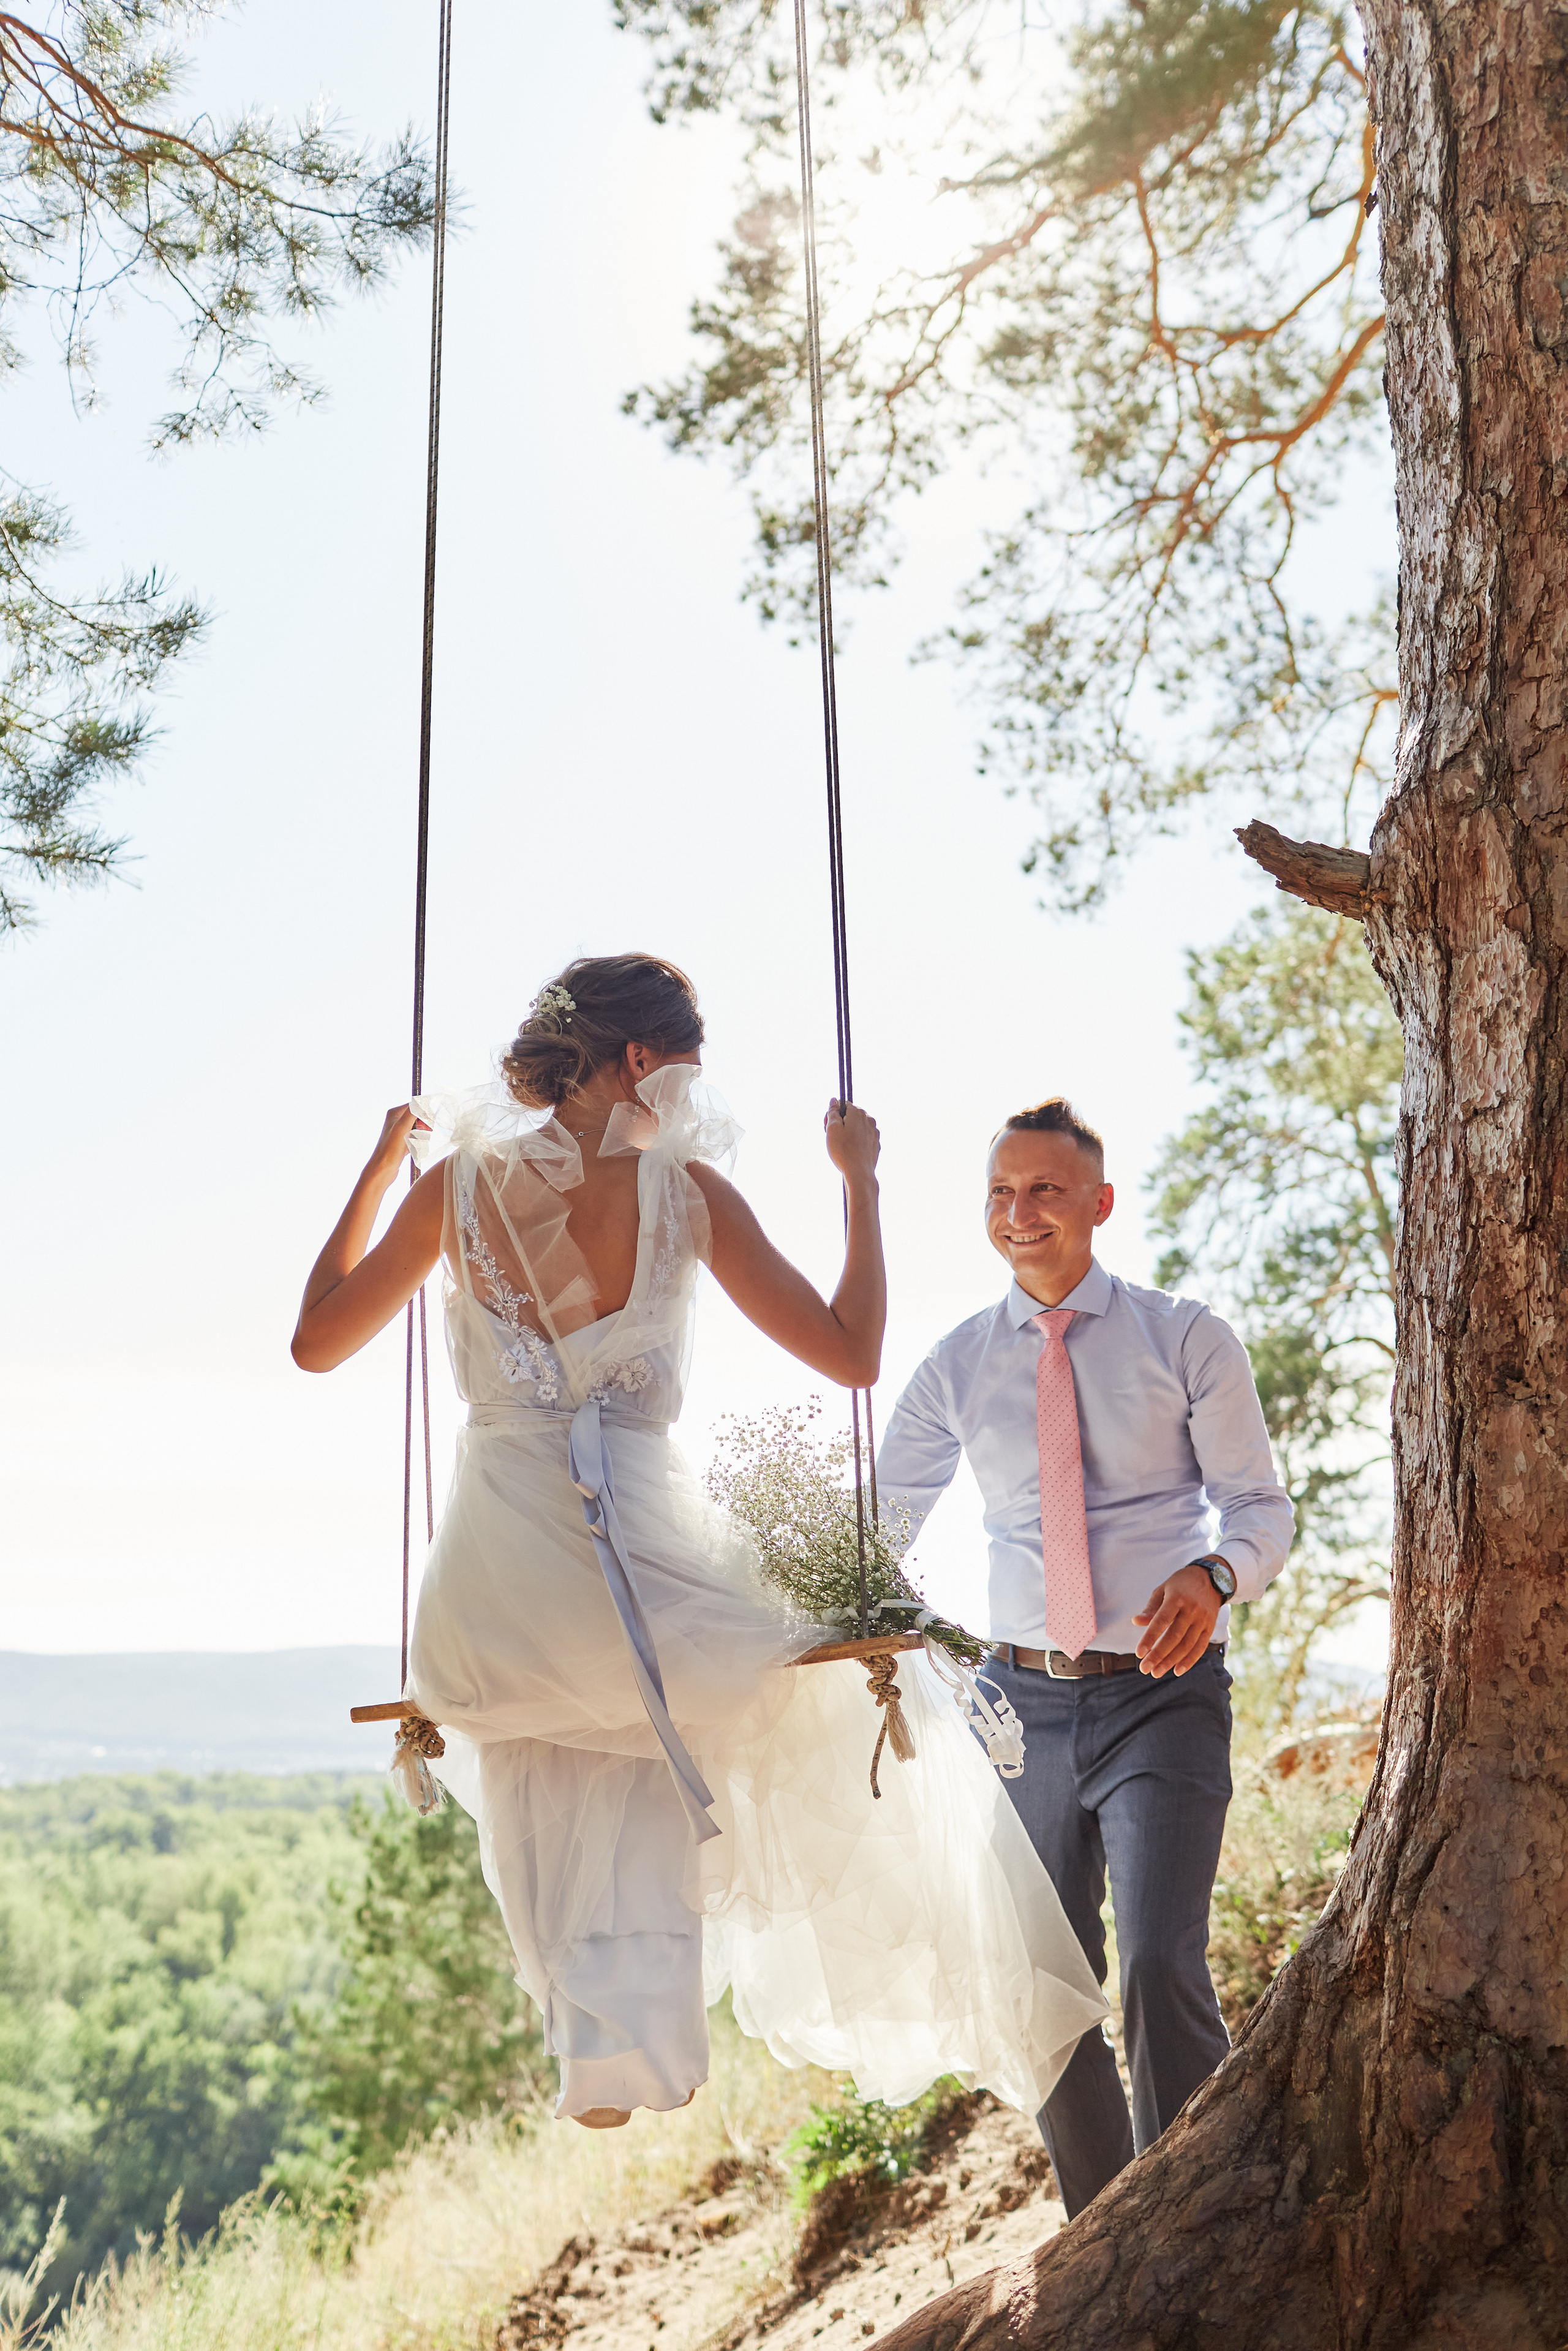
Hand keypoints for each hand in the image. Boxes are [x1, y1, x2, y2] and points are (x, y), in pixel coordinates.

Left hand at [365, 1104, 423, 1184]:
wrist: (383, 1169)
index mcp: (395, 1113)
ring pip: (420, 1129)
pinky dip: (418, 1144)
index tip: (428, 1125)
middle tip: (423, 1134)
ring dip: (422, 1137)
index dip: (425, 1114)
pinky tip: (413, 1150)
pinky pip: (417, 1139)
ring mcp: (400, 1131)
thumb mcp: (403, 1127)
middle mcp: (397, 1120)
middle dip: (424, 1127)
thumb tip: (422, 1099)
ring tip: (416, 1144)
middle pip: (419, 1117)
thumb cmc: (390, 1149)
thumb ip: (413, 1111)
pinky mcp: (402, 1141)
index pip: (416, 1106)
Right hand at [825, 1100, 880, 1186]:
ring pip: (858, 1127)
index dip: (832, 1114)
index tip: (827, 1126)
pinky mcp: (876, 1145)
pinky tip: (850, 1152)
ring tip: (841, 1146)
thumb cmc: (843, 1151)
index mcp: (858, 1113)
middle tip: (832, 1137)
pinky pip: (863, 1139)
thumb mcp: (832, 1128)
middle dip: (841, 1123)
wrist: (859, 1173)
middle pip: (851, 1116)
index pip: (843, 1105)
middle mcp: (869, 1120)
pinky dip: (856, 1142)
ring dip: (849, 1133)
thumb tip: (834, 1100)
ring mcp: (874, 1133)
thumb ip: (832, 1112)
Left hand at [1133, 1563, 1221, 1677]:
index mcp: (1176, 1598)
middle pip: (1174, 1637)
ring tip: (1156, 1672)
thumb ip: (1151, 1608)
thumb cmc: (1181, 1585)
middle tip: (1144, 1669)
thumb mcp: (1163, 1589)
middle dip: (1158, 1655)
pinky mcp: (1210, 1628)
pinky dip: (1189, 1661)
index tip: (1139, 1653)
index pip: (1161, 1621)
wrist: (1211, 1579)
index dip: (1150, 1638)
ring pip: (1187, 1645)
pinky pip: (1200, 1648)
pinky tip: (1177, 1671)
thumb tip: (1136, 1622)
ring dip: (1171, 1661)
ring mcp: (1202, 1620)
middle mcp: (1191, 1610)